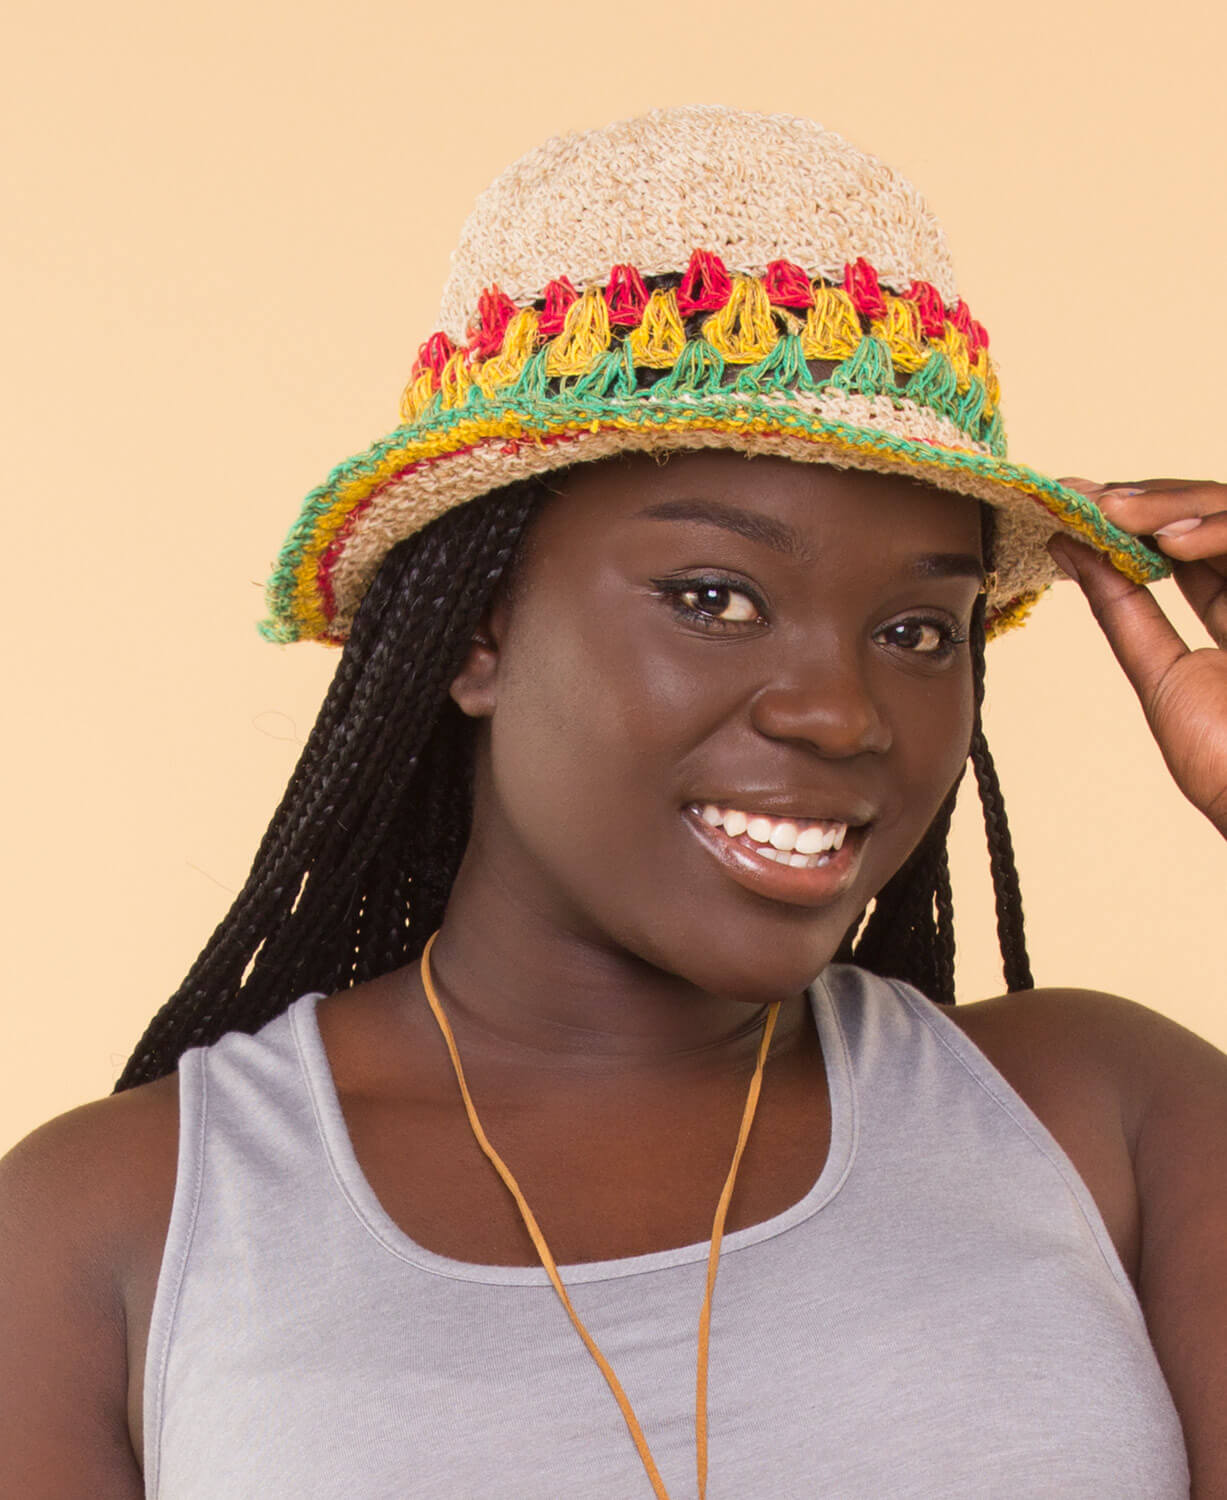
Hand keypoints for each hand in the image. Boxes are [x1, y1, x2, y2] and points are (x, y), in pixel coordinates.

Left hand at [1048, 478, 1226, 837]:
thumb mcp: (1163, 675)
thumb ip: (1123, 610)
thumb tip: (1068, 548)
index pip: (1186, 545)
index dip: (1132, 518)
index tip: (1071, 502)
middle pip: (1212, 516)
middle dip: (1146, 500)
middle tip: (1084, 495)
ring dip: (1171, 504)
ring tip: (1112, 512)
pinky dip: (1218, 529)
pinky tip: (1169, 540)